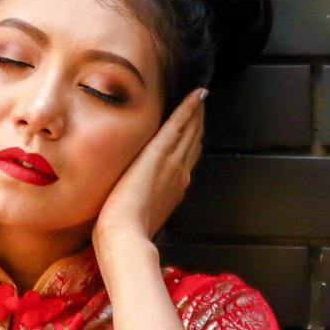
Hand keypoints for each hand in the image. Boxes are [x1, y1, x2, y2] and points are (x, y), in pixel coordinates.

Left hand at [93, 87, 206, 250]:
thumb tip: (144, 198)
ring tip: (200, 97)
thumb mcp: (145, 216)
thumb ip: (149, 202)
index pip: (187, 158)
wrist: (126, 234)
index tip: (196, 127)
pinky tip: (197, 95)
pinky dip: (190, 108)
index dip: (193, 140)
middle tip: (202, 103)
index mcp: (175, 188)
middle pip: (193, 141)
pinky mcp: (159, 152)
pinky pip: (179, 124)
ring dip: (196, 112)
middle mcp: (180, 173)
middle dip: (198, 122)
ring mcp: (172, 162)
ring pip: (190, 130)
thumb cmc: (129, 231)